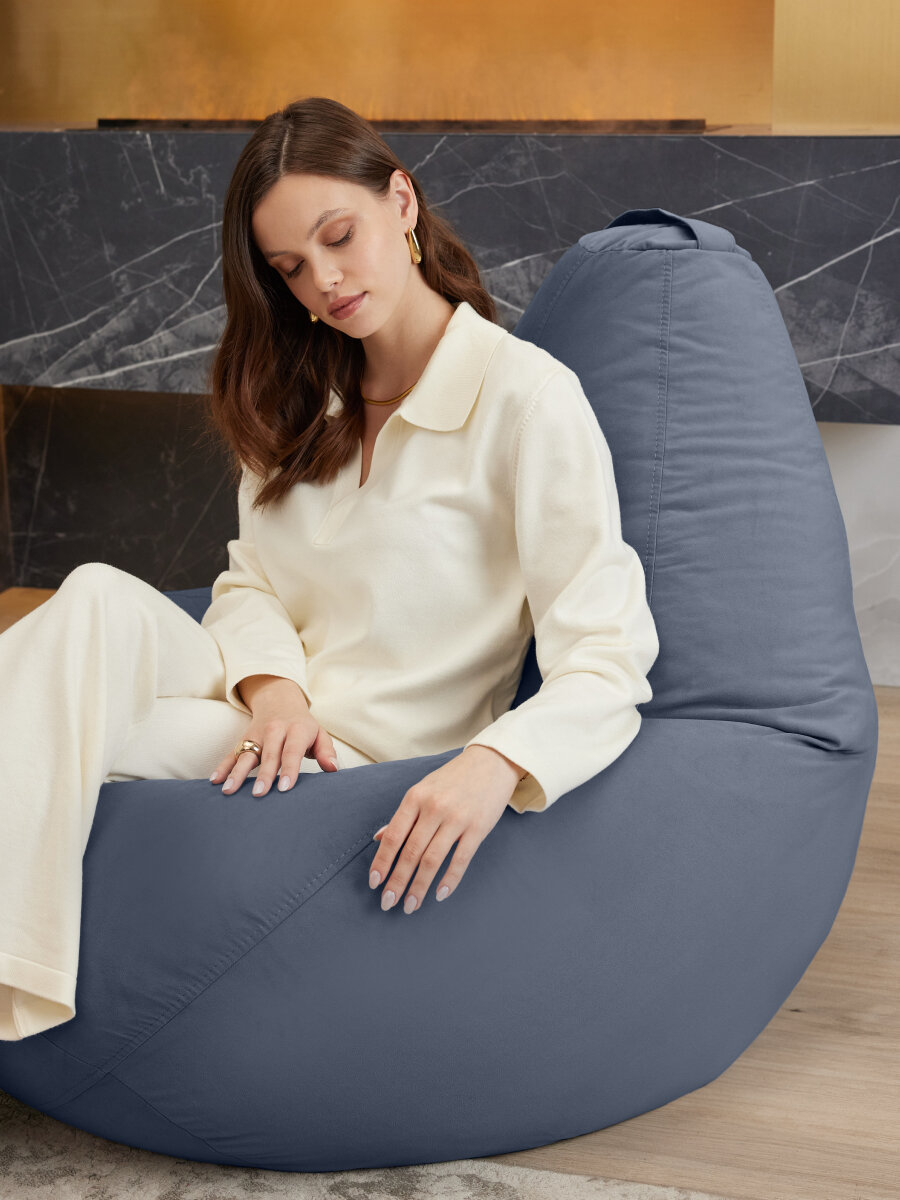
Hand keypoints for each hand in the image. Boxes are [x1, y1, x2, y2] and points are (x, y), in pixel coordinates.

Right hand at [209, 676, 338, 795]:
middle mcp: (275, 731)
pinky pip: (231, 754)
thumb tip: (333, 769)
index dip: (289, 769)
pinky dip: (222, 767)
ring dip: (237, 773)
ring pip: (246, 755)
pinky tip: (215, 781)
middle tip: (259, 794)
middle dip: (263, 775)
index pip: (292, 751)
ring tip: (229, 791)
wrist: (280, 701)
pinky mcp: (244, 740)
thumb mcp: (319, 734)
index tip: (284, 788)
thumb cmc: (303, 727)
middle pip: (269, 755)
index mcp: (296, 730)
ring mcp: (257, 736)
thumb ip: (326, 751)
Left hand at [368, 744, 525, 913]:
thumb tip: (379, 838)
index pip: (393, 836)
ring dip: (419, 887)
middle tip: (388, 903)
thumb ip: (403, 816)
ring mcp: (457, 818)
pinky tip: (439, 895)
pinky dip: (449, 880)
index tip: (374, 883)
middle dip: (397, 882)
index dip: (381, 862)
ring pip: (432, 860)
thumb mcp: (423, 789)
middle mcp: (434, 808)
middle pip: (411, 853)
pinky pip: (460, 860)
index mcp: (415, 797)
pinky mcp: (478, 828)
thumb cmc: (453, 778)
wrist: (491, 762)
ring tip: (410, 905)